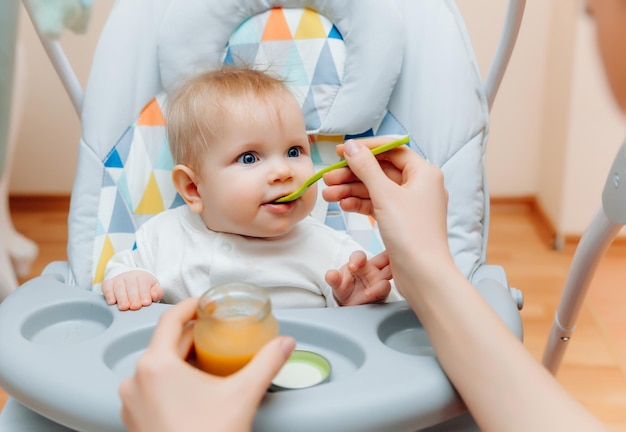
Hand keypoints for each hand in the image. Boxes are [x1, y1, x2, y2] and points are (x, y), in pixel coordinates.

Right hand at [102, 270, 163, 309]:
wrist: (133, 280)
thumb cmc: (145, 288)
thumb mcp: (154, 288)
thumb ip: (157, 292)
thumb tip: (154, 295)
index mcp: (143, 276)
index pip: (144, 284)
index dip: (144, 293)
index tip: (145, 303)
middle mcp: (130, 276)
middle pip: (131, 286)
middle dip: (133, 297)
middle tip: (135, 307)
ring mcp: (118, 279)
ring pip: (119, 287)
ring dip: (121, 297)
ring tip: (124, 307)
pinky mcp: (108, 283)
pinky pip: (107, 286)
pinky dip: (108, 293)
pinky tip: (112, 302)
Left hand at [119, 298, 295, 431]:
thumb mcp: (243, 395)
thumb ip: (266, 363)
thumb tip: (284, 344)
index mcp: (155, 366)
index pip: (169, 319)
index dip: (190, 305)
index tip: (204, 303)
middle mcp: (136, 381)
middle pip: (166, 343)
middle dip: (194, 336)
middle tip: (217, 334)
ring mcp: (132, 402)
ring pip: (158, 366)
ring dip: (183, 359)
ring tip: (209, 362)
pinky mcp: (135, 419)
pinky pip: (152, 387)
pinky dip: (171, 380)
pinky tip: (194, 388)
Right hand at [322, 138, 452, 291]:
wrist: (423, 274)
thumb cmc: (411, 233)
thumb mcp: (384, 195)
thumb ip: (366, 167)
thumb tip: (352, 147)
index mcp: (424, 173)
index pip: (391, 150)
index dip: (365, 149)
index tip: (342, 150)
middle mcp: (420, 186)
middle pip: (381, 170)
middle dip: (353, 174)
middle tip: (329, 177)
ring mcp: (411, 205)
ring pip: (377, 189)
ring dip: (352, 190)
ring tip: (328, 194)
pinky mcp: (402, 222)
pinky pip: (379, 206)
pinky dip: (361, 204)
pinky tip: (343, 205)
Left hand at [326, 251, 391, 305]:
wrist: (349, 306)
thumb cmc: (345, 290)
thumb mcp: (337, 285)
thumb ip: (333, 279)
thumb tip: (331, 274)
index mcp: (359, 264)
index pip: (360, 256)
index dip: (357, 259)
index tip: (352, 267)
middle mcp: (372, 269)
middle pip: (384, 257)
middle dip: (387, 255)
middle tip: (385, 257)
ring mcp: (379, 279)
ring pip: (389, 271)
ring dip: (387, 272)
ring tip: (374, 279)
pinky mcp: (382, 290)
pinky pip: (385, 287)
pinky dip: (378, 289)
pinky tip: (370, 294)